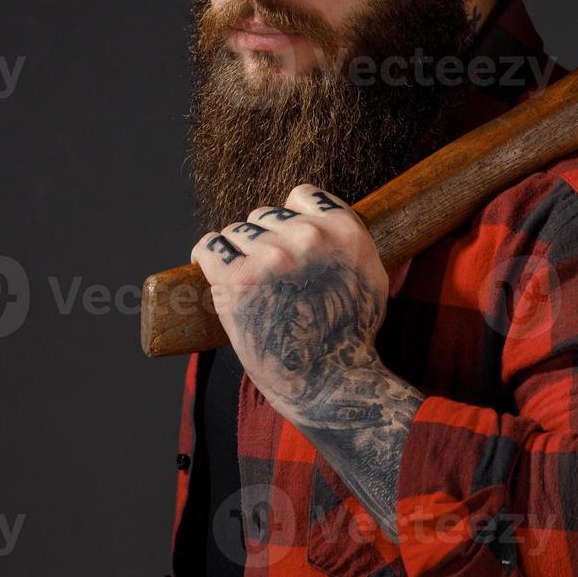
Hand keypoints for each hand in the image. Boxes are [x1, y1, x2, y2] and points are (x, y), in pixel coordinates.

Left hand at [192, 183, 387, 416]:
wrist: (330, 381)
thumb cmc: (351, 335)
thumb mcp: (372, 276)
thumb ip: (350, 242)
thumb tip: (325, 223)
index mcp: (344, 229)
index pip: (302, 195)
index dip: (290, 217)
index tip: (283, 239)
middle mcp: (309, 235)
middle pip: (264, 215)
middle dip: (261, 240)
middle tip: (265, 276)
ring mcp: (272, 256)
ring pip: (236, 232)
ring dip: (236, 253)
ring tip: (243, 283)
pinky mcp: (238, 279)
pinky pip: (209, 247)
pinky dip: (205, 257)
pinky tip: (207, 268)